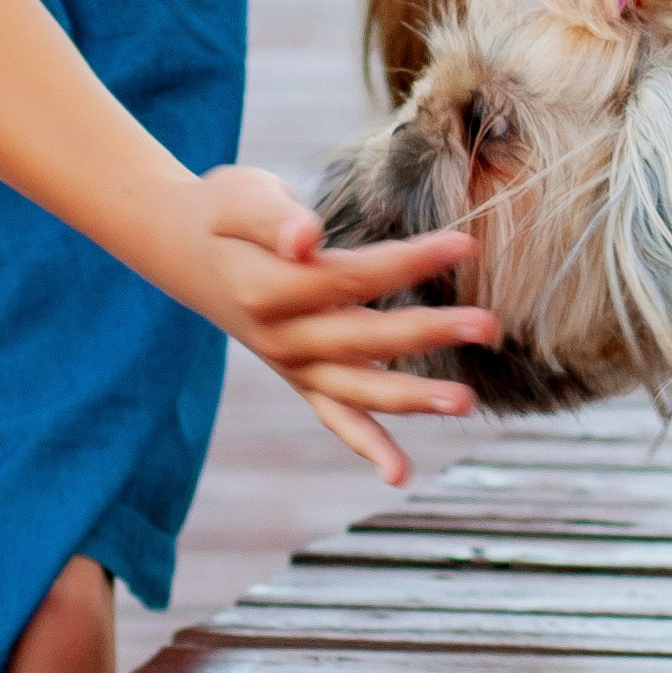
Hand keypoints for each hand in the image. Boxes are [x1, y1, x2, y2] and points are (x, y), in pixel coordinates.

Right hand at [158, 164, 496, 486]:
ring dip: (411, 396)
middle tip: (488, 325)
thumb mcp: (240, 197)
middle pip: (363, 337)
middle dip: (429, 332)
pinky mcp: (299, 377)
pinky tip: (400, 475)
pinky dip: (365, 445)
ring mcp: (290, 364)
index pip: (350, 278)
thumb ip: (275, 219)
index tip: (466, 243)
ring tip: (465, 401)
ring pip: (356, 387)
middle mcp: (279, 337)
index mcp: (266, 289)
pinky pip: (334, 416)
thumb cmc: (222, 212)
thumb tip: (306, 238)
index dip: (408, 262)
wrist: (183, 248)